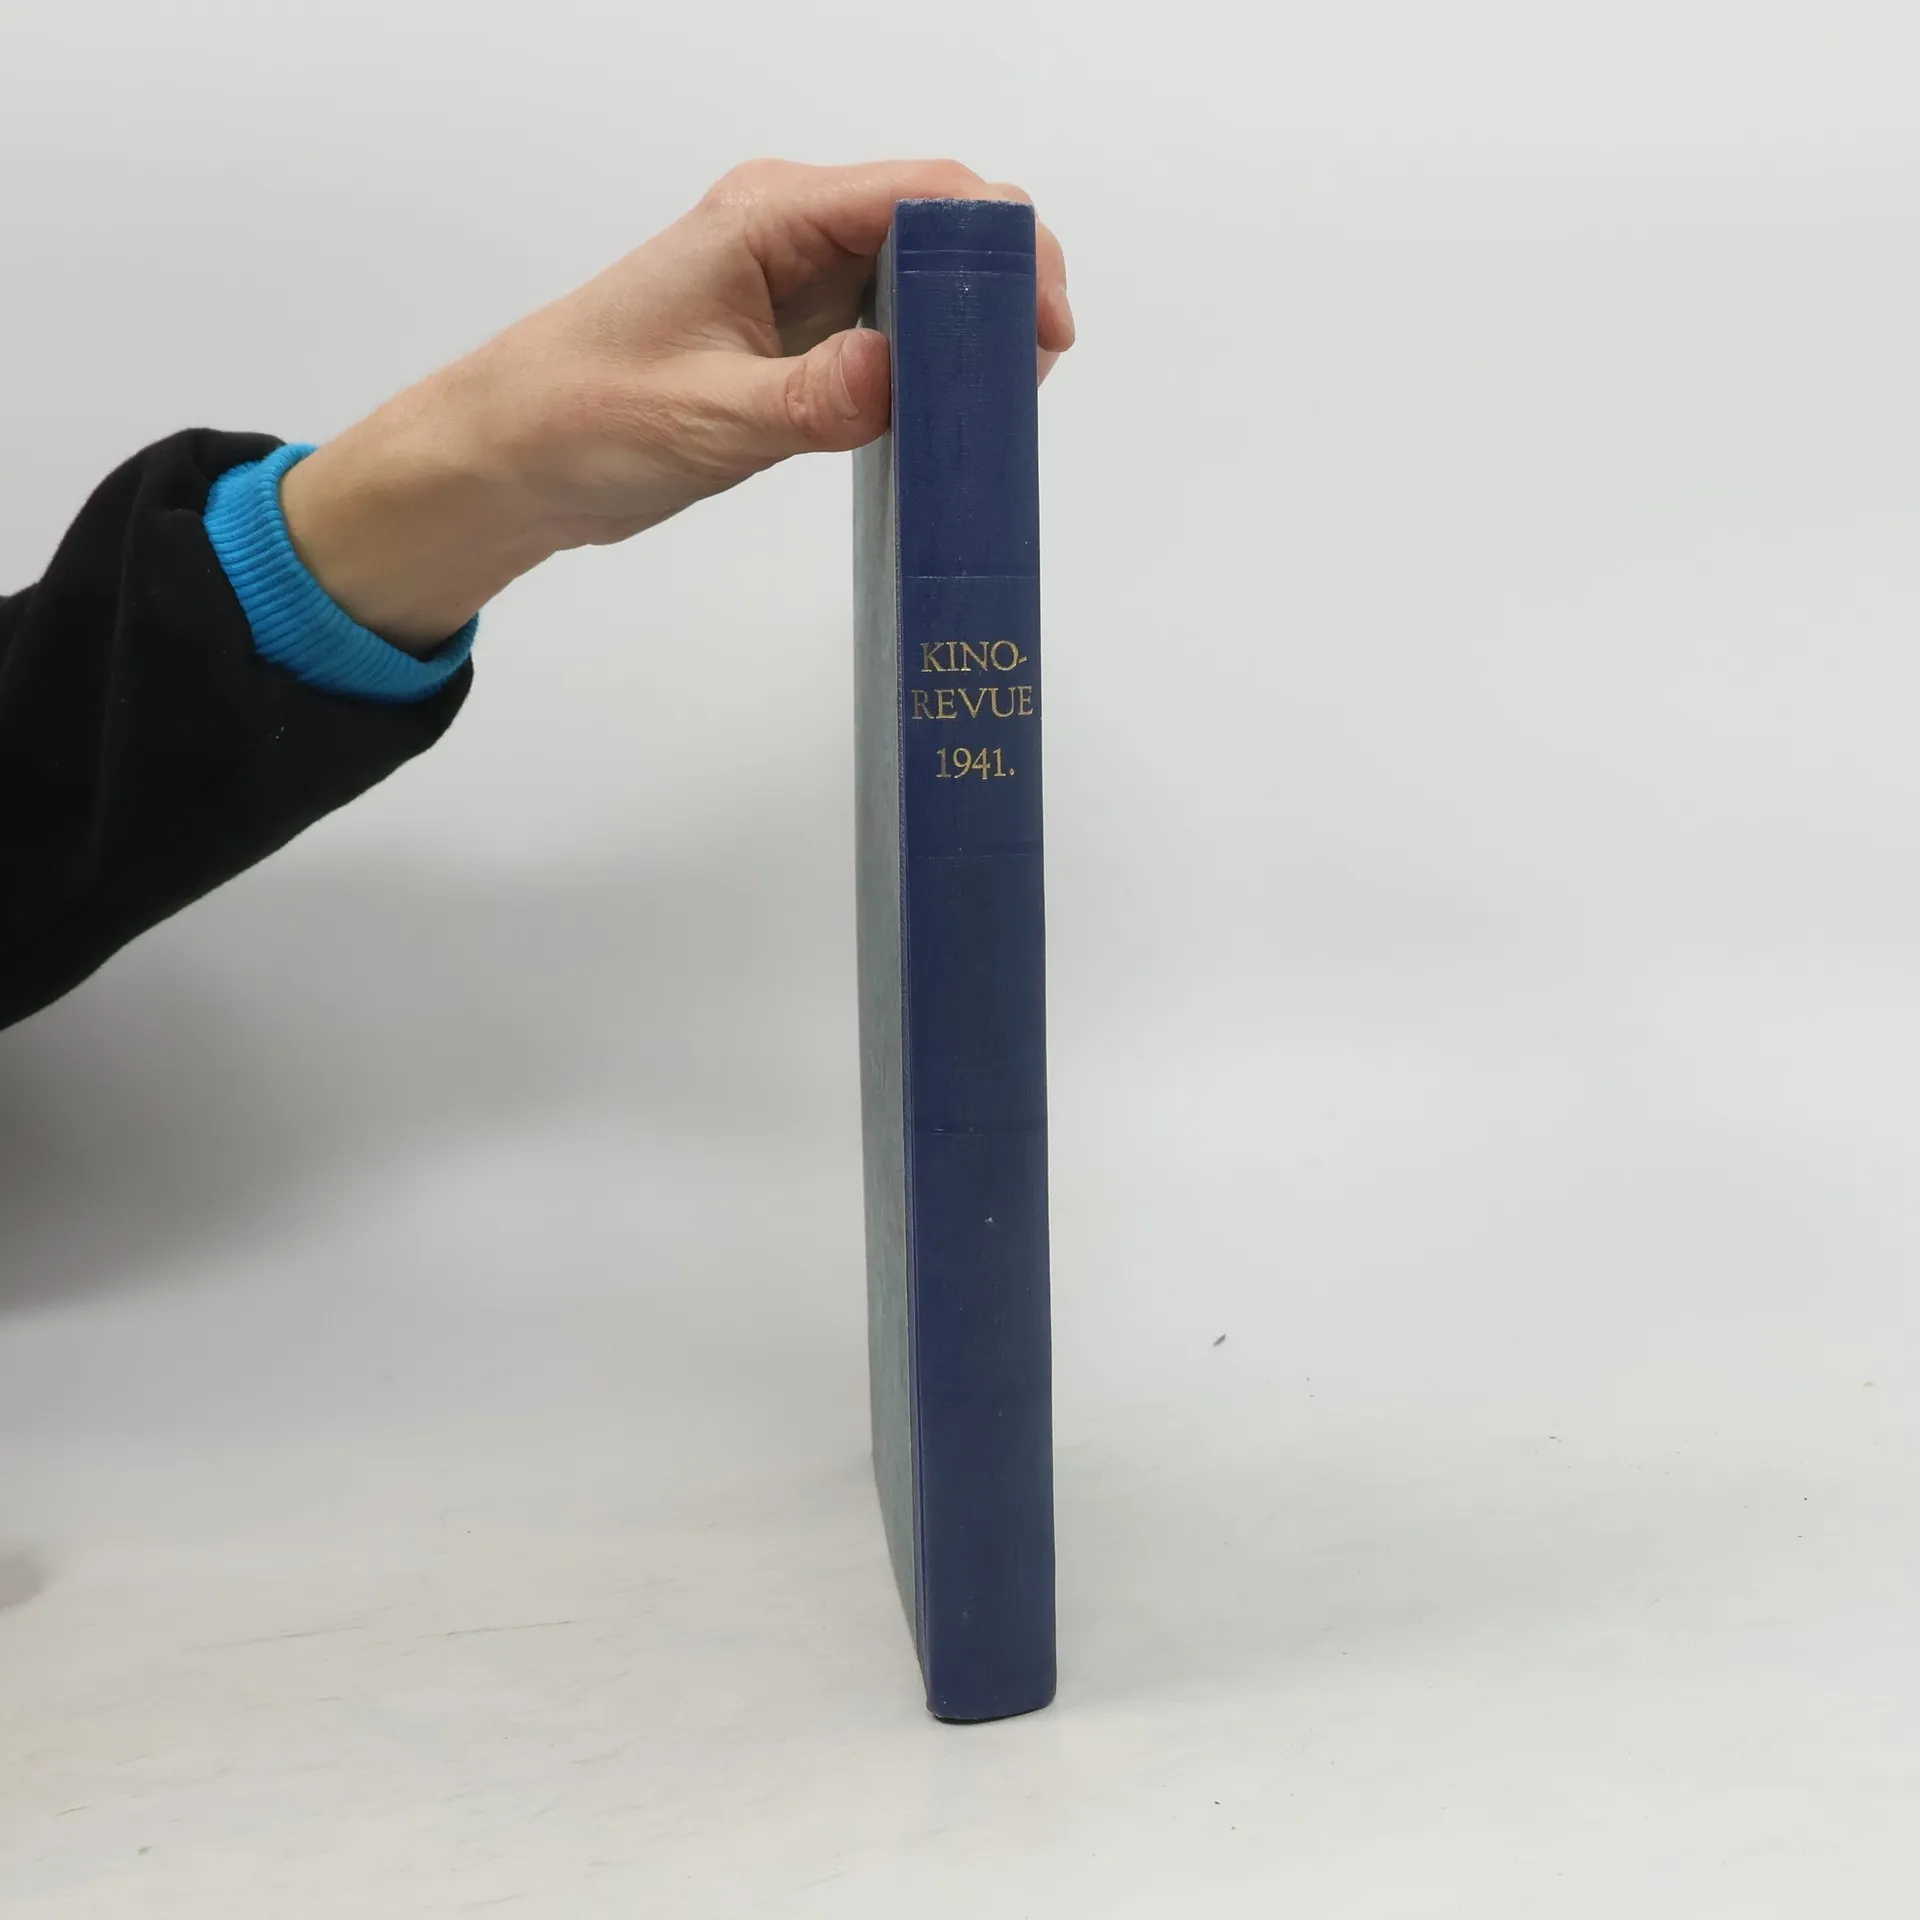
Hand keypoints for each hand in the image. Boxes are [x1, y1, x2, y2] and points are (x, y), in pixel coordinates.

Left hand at [278, 158, 1074, 652]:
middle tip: (1036, 371)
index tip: (1045, 324)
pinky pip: (888, 324)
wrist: (511, 455)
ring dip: (974, 324)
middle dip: (1004, 284)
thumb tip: (905, 374)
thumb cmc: (582, 417)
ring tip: (1006, 396)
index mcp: (768, 218)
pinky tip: (950, 406)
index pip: (919, 195)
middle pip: (936, 222)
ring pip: (919, 274)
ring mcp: (793, 281)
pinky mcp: (792, 334)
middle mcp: (789, 230)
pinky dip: (933, 356)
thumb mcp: (707, 418)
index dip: (1001, 248)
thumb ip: (813, 397)